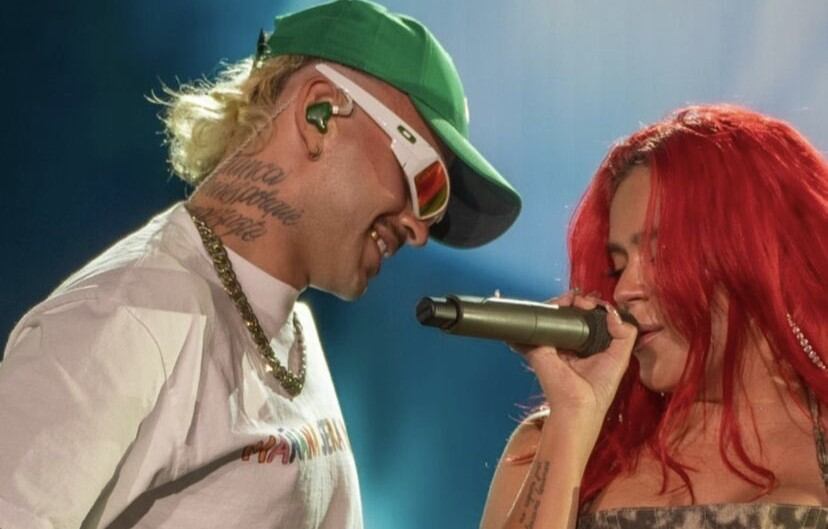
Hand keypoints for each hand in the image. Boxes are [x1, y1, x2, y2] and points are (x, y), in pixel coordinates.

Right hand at [511, 290, 636, 420]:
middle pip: (569, 313)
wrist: (579, 405)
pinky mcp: (538, 345)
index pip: (586, 319)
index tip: (595, 304)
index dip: (591, 307)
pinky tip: (554, 306)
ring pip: (553, 314)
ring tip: (571, 300)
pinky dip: (540, 312)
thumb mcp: (620, 358)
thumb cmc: (598, 390)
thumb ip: (625, 334)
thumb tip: (613, 312)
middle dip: (576, 300)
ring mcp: (552, 343)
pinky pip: (536, 323)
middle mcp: (568, 343)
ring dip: (561, 302)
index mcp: (586, 346)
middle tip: (583, 300)